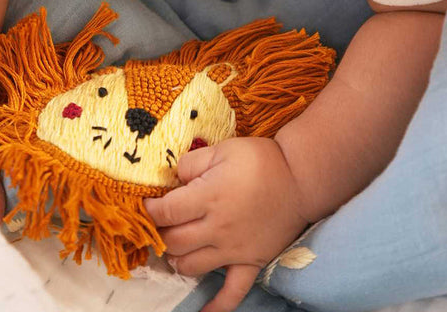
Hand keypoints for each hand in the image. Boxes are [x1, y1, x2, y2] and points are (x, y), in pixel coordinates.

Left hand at [144, 137, 309, 311]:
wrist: (300, 178)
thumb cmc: (260, 160)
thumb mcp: (222, 149)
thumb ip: (192, 163)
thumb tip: (173, 178)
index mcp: (209, 197)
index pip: (166, 212)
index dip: (150, 210)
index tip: (146, 205)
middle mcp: (217, 227)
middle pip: (174, 242)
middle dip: (160, 233)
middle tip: (161, 224)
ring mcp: (234, 249)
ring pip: (191, 267)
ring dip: (176, 259)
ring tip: (175, 247)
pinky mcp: (251, 262)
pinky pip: (233, 292)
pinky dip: (217, 306)